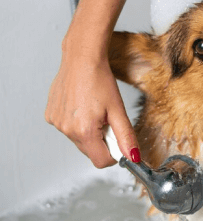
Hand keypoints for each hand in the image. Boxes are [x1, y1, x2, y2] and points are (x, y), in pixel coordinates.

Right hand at [45, 50, 139, 167]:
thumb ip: (126, 136)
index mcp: (85, 131)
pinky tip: (81, 105)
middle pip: (90, 151)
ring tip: (93, 109)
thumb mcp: (118, 109)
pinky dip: (76, 122)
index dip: (114, 154)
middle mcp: (66, 130)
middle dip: (101, 139)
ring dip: (89, 130)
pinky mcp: (50, 115)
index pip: (101, 161)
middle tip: (106, 118)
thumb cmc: (100, 79)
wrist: (81, 58)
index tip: (117, 138)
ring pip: (78, 139)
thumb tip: (133, 156)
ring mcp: (56, 123)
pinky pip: (67, 128)